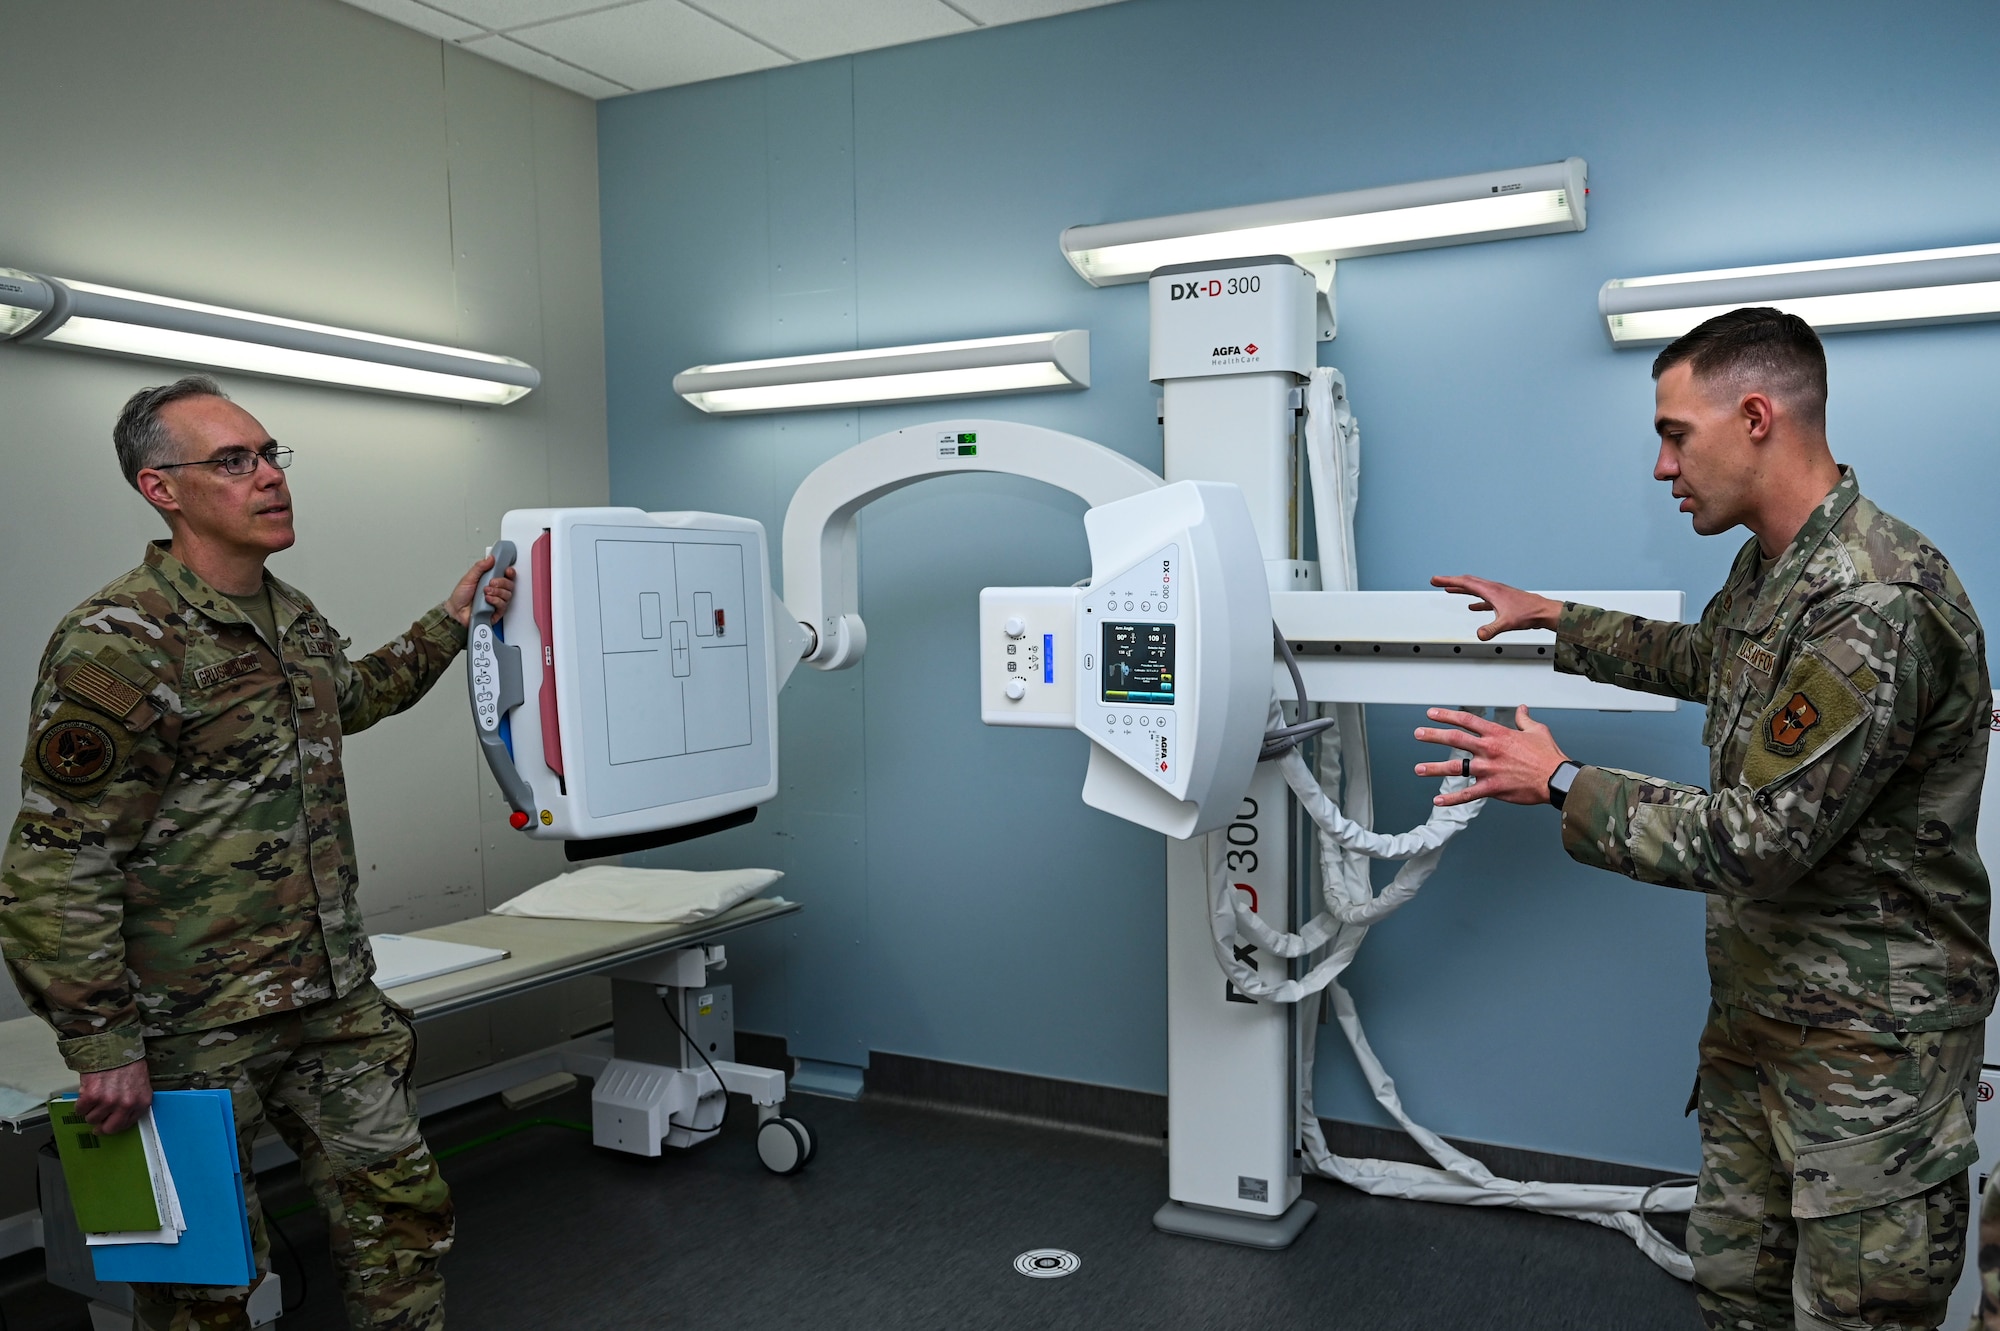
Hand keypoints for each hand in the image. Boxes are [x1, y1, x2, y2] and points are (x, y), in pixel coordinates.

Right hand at [77, 1059, 151, 1134]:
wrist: (114, 1046)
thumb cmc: (128, 1062)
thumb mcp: (140, 1084)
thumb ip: (133, 1101)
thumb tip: (119, 1114)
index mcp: (141, 1102)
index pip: (126, 1125)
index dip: (114, 1125)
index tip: (108, 1124)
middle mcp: (126, 1104)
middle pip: (109, 1128)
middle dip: (101, 1125)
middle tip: (96, 1120)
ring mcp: (109, 1101)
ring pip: (92, 1118)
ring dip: (90, 1111)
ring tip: (94, 1099)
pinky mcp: (92, 1096)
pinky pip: (80, 1109)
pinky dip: (80, 1104)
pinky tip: (86, 1094)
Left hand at [447, 553, 516, 628]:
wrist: (456, 611)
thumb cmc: (460, 597)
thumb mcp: (468, 578)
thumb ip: (480, 567)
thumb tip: (490, 558)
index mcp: (491, 580)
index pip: (506, 575)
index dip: (510, 572)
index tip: (507, 570)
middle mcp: (496, 591)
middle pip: (510, 584)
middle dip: (501, 582)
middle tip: (491, 582)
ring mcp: (497, 601)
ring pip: (508, 594)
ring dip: (497, 592)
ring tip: (486, 592)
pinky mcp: (497, 611)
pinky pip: (504, 605)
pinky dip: (496, 600)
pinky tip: (488, 599)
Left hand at [1414, 705, 1569, 807]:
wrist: (1556, 779)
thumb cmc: (1548, 756)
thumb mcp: (1537, 731)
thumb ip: (1524, 719)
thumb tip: (1522, 708)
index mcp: (1498, 734)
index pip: (1467, 721)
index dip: (1447, 716)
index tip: (1432, 714)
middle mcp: (1489, 750)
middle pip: (1455, 740)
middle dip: (1433, 736)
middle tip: (1418, 734)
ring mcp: (1489, 769)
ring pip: (1456, 767)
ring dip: (1434, 768)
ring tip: (1418, 768)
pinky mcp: (1492, 788)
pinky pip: (1467, 795)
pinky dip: (1451, 799)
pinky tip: (1438, 801)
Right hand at [1431, 575, 1562, 640]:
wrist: (1544, 612)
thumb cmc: (1529, 613)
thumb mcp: (1507, 623)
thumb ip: (1492, 629)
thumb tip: (1479, 634)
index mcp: (1491, 591)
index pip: (1465, 583)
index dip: (1448, 580)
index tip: (1435, 579)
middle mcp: (1493, 589)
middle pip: (1468, 582)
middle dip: (1451, 581)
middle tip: (1437, 581)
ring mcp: (1498, 594)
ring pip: (1475, 588)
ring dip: (1461, 589)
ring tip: (1450, 590)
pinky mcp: (1502, 601)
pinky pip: (1483, 598)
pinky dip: (1475, 599)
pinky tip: (1472, 606)